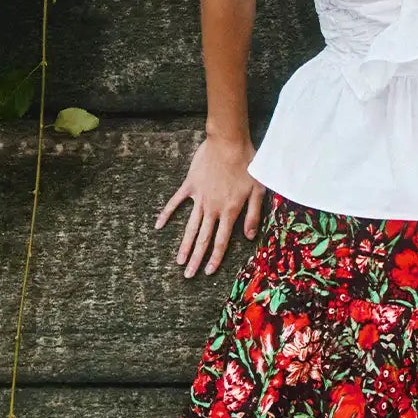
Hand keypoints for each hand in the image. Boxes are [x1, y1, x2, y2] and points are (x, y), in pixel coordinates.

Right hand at [156, 134, 268, 277]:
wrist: (229, 142)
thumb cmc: (248, 164)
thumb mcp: (259, 191)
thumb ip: (254, 215)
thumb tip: (249, 237)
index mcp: (230, 211)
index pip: (221, 241)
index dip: (215, 258)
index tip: (208, 273)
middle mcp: (212, 208)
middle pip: (203, 239)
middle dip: (196, 259)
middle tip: (188, 275)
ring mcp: (199, 197)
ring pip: (190, 226)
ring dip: (184, 245)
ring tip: (178, 261)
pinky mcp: (190, 185)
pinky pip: (176, 202)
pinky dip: (166, 213)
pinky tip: (158, 225)